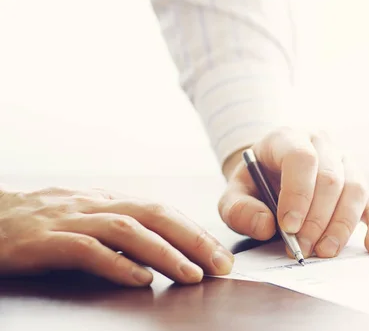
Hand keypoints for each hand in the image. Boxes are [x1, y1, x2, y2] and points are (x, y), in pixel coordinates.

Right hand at [0, 186, 232, 286]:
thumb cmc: (36, 224)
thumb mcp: (82, 219)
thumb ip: (117, 232)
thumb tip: (157, 254)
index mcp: (106, 200)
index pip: (160, 211)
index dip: (194, 232)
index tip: (220, 255)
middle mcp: (93, 204)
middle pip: (153, 215)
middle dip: (192, 239)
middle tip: (220, 265)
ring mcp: (69, 220)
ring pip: (126, 230)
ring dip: (164, 252)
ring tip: (191, 275)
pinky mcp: (44, 241)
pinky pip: (86, 250)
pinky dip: (116, 264)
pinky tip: (139, 280)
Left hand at [218, 127, 368, 257]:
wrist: (271, 174)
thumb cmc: (255, 182)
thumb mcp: (234, 192)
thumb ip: (239, 209)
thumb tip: (266, 226)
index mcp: (288, 137)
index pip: (302, 158)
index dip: (298, 193)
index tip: (288, 226)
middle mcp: (322, 144)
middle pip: (331, 179)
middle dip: (316, 220)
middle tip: (301, 248)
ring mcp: (345, 163)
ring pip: (356, 190)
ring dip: (341, 226)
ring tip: (323, 251)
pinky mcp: (360, 185)